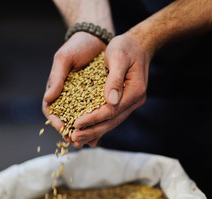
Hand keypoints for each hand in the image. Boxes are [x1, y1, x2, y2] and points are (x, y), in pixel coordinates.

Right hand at [42, 32, 105, 141]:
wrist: (97, 39)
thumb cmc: (76, 47)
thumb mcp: (64, 59)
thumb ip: (56, 78)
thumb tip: (48, 98)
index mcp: (56, 89)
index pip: (50, 109)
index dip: (55, 121)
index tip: (62, 129)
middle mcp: (68, 97)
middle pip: (66, 119)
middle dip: (70, 132)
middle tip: (76, 142)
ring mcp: (82, 99)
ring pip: (80, 119)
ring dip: (84, 132)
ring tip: (88, 142)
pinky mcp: (95, 98)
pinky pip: (95, 114)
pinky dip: (96, 124)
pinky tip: (101, 134)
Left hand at [70, 31, 152, 147]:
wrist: (138, 45)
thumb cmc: (126, 47)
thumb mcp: (118, 57)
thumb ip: (115, 80)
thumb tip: (111, 102)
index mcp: (134, 91)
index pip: (111, 111)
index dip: (93, 118)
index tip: (76, 123)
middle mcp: (134, 101)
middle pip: (111, 121)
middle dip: (91, 130)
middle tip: (73, 138)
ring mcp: (130, 103)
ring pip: (111, 123)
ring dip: (94, 132)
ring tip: (77, 140)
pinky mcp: (124, 103)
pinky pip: (111, 118)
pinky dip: (98, 125)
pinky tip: (87, 133)